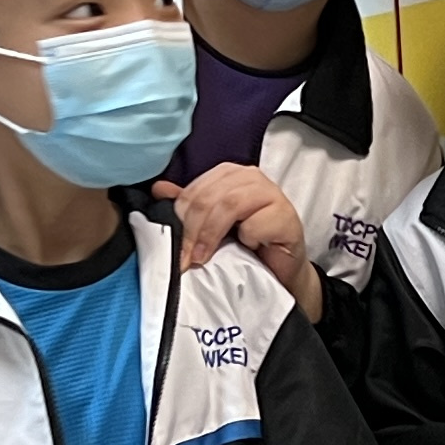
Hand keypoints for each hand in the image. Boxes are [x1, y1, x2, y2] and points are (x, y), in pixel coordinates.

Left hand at [159, 165, 309, 297]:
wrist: (281, 269)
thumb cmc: (248, 245)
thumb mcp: (212, 225)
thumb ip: (189, 206)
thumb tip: (159, 190)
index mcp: (231, 174)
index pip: (196, 189)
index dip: (181, 217)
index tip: (175, 245)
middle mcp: (252, 177)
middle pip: (210, 197)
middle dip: (193, 229)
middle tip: (187, 256)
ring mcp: (272, 193)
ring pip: (230, 205)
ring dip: (212, 234)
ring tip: (204, 257)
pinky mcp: (286, 215)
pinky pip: (256, 223)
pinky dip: (247, 237)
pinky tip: (250, 247)